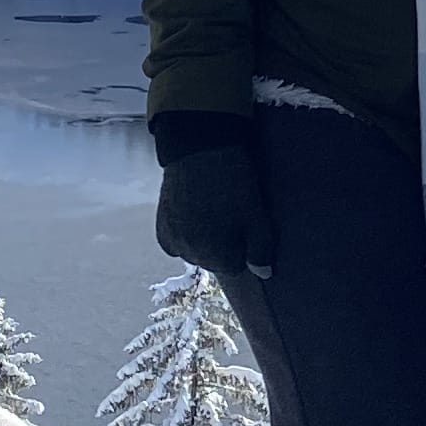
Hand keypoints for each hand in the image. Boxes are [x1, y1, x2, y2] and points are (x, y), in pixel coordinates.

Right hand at [154, 138, 275, 278]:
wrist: (198, 151)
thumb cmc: (232, 182)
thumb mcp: (255, 214)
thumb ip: (261, 248)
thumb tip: (263, 274)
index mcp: (218, 255)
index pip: (236, 267)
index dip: (243, 247)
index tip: (245, 225)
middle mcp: (192, 256)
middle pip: (214, 262)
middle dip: (223, 245)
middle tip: (230, 214)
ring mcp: (174, 243)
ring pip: (194, 253)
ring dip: (203, 241)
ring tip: (212, 211)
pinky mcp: (161, 230)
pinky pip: (176, 244)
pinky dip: (185, 235)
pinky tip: (193, 216)